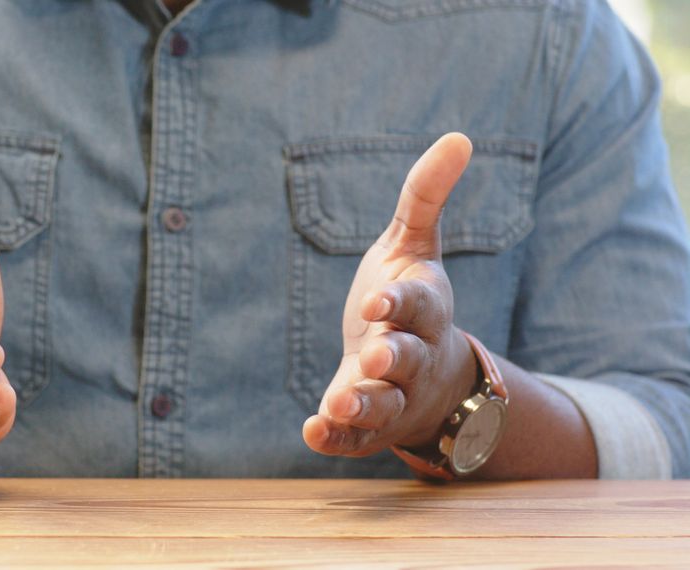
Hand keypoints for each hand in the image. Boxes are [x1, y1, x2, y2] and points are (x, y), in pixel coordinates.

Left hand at [302, 133, 478, 456]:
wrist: (425, 376)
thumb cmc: (410, 303)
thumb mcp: (414, 246)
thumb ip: (425, 197)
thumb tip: (459, 137)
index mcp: (424, 309)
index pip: (418, 304)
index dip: (400, 301)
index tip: (379, 298)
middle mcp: (413, 355)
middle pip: (406, 358)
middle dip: (390, 357)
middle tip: (372, 355)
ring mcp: (392, 395)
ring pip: (384, 404)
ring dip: (364, 405)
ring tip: (338, 405)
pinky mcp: (367, 426)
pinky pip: (355, 438)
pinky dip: (336, 439)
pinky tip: (312, 433)